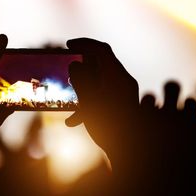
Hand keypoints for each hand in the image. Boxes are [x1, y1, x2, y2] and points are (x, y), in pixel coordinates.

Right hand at [65, 38, 138, 162]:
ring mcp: (123, 93)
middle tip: (65, 70)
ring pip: (99, 80)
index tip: (68, 45)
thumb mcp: (90, 102)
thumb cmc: (110, 127)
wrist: (130, 153)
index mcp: (118, 76)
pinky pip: (101, 94)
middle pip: (100, 63)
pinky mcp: (120, 104)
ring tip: (69, 98)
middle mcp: (123, 81)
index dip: (84, 43)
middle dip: (80, 66)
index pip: (101, 49)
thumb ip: (81, 80)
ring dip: (82, 86)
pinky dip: (87, 100)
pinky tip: (74, 120)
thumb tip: (75, 65)